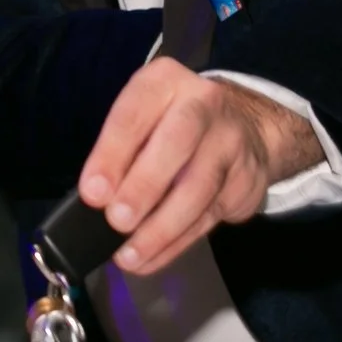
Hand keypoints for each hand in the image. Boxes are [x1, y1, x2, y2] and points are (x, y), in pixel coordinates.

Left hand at [79, 58, 322, 273]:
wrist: (248, 126)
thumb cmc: (173, 124)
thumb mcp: (145, 117)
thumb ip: (121, 150)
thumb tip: (96, 200)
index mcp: (165, 82)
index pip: (135, 113)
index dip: (112, 153)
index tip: (93, 192)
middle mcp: (204, 103)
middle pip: (178, 142)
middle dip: (144, 186)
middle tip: (117, 221)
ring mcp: (232, 141)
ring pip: (199, 187)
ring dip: (161, 227)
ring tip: (130, 255)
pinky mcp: (247, 179)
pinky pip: (209, 217)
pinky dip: (176, 243)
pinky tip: (150, 259)